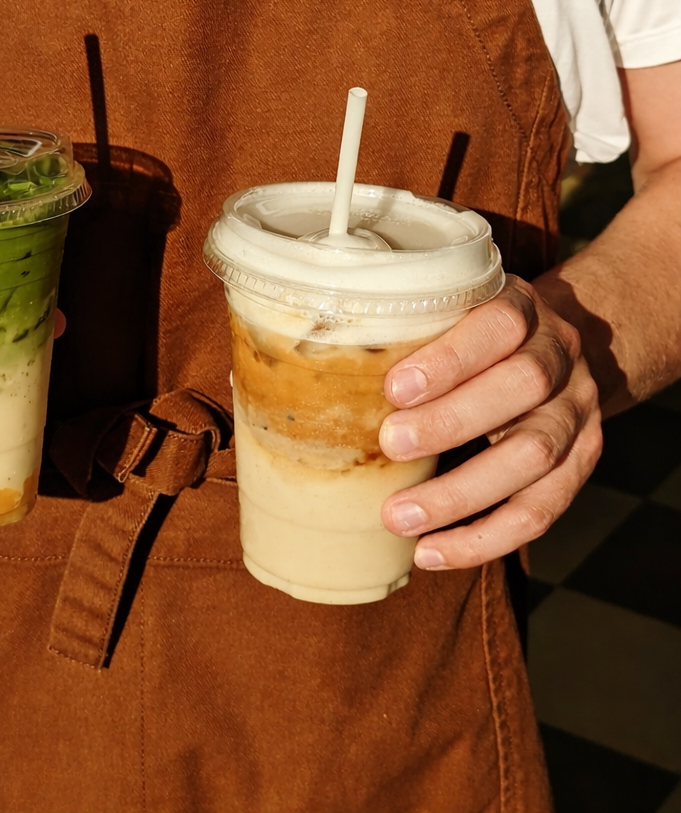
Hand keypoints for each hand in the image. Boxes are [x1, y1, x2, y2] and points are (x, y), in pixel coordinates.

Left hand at [378, 275, 602, 569]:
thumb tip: (281, 371)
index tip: (395, 388)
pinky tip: (433, 553)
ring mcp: (577, 411)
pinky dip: (486, 538)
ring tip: (398, 517)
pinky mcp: (581, 463)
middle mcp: (558, 356)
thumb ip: (394, 334)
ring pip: (535, 455)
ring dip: (462, 493)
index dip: (451, 359)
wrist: (552, 350)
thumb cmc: (470, 336)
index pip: (499, 324)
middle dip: (452, 421)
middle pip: (523, 385)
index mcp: (520, 309)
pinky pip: (542, 510)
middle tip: (390, 446)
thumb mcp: (445, 315)